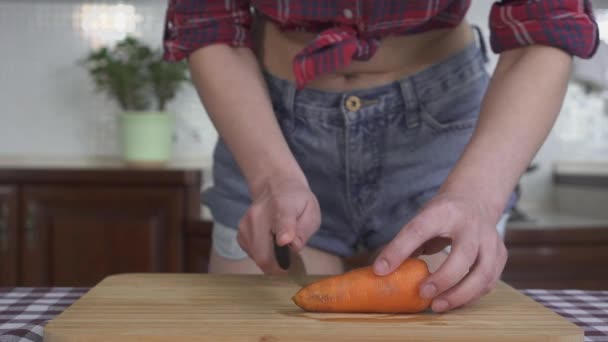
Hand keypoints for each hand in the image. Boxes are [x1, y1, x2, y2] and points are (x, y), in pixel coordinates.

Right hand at [237, 177, 320, 273]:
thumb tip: (293, 245)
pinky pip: (250, 253)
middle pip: (263, 251)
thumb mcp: (310, 211)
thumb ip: (305, 229)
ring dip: (270, 261)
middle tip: (288, 267)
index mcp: (283, 206)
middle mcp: (260, 214)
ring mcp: (246, 223)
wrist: (274, 185)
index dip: (283, 231)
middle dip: (278, 266)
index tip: (284, 241)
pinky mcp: (240, 231)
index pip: (282, 219)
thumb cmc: (296, 201)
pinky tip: (269, 246)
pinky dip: (261, 255)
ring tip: (280, 250)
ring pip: (256, 256)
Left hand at [373, 192, 507, 312]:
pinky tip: (453, 301)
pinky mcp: (500, 254)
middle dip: (443, 279)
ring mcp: (489, 239)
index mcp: (443, 211)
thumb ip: (407, 242)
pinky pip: (488, 281)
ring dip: (460, 294)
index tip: (381, 269)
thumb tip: (383, 271)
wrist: (475, 199)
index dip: (398, 250)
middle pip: (463, 254)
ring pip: (483, 273)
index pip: (419, 230)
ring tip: (437, 306)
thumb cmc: (442, 214)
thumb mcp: (422, 217)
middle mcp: (470, 224)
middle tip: (423, 293)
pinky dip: (471, 295)